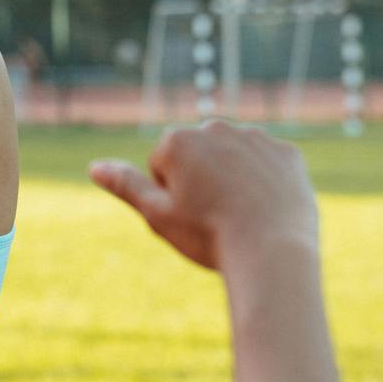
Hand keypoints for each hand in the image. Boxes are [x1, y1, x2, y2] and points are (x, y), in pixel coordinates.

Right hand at [89, 122, 318, 273]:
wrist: (273, 253)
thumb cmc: (209, 236)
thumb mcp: (157, 215)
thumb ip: (126, 184)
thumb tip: (95, 167)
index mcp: (178, 140)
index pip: (163, 166)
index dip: (172, 196)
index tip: (190, 216)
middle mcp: (216, 128)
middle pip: (199, 157)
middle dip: (202, 180)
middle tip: (215, 216)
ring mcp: (256, 138)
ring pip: (234, 159)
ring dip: (234, 179)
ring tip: (243, 214)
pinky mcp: (288, 153)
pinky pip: (268, 164)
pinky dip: (266, 182)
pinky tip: (268, 207)